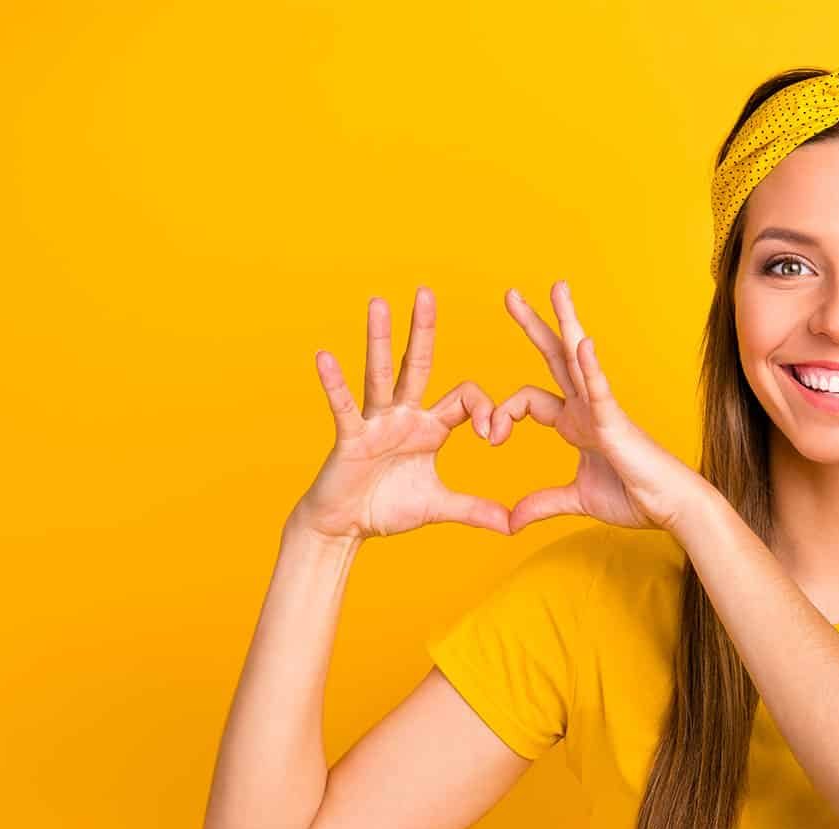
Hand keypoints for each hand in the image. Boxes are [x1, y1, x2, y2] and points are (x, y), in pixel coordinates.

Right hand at [290, 287, 514, 541]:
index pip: (465, 399)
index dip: (484, 411)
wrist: (346, 527)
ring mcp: (375, 422)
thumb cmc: (387, 508)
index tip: (493, 436)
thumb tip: (514, 525)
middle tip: (426, 292)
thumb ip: (476, 510)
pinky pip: (344, 407)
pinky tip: (325, 358)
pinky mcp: (350, 437)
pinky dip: (334, 384)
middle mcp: (403, 415)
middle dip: (424, 330)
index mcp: (430, 427)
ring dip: (380, 339)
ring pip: (381, 373)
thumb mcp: (439, 507)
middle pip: (418, 364)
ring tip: (378, 303)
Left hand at [489, 280, 710, 533]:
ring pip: (579, 358)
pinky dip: (590, 368)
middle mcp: (586, 408)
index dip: (502, 415)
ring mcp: (602, 410)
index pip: (527, 400)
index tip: (490, 438)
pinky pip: (600, 391)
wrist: (670, 508)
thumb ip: (542, 504)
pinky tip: (582, 343)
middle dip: (533, 325)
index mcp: (574, 422)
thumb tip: (510, 522)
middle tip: (510, 294)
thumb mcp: (575, 500)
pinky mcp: (616, 423)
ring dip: (567, 322)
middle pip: (553, 357)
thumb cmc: (633, 497)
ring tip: (556, 289)